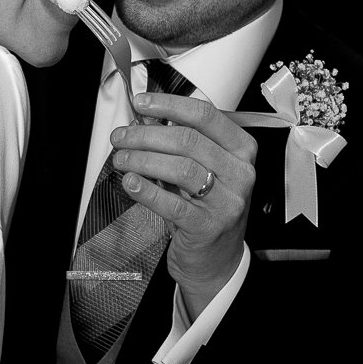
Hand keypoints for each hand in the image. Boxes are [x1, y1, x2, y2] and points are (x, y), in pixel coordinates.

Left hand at [111, 91, 256, 319]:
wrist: (217, 260)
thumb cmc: (206, 208)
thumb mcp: (200, 170)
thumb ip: (178, 143)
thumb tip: (145, 118)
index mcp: (242, 150)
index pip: (206, 116)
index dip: (169, 106)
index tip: (141, 103)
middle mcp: (240, 173)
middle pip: (188, 140)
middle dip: (146, 135)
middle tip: (120, 137)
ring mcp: (227, 201)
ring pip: (180, 168)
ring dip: (143, 159)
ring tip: (120, 158)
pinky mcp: (208, 227)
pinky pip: (172, 204)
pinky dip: (147, 190)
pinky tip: (129, 182)